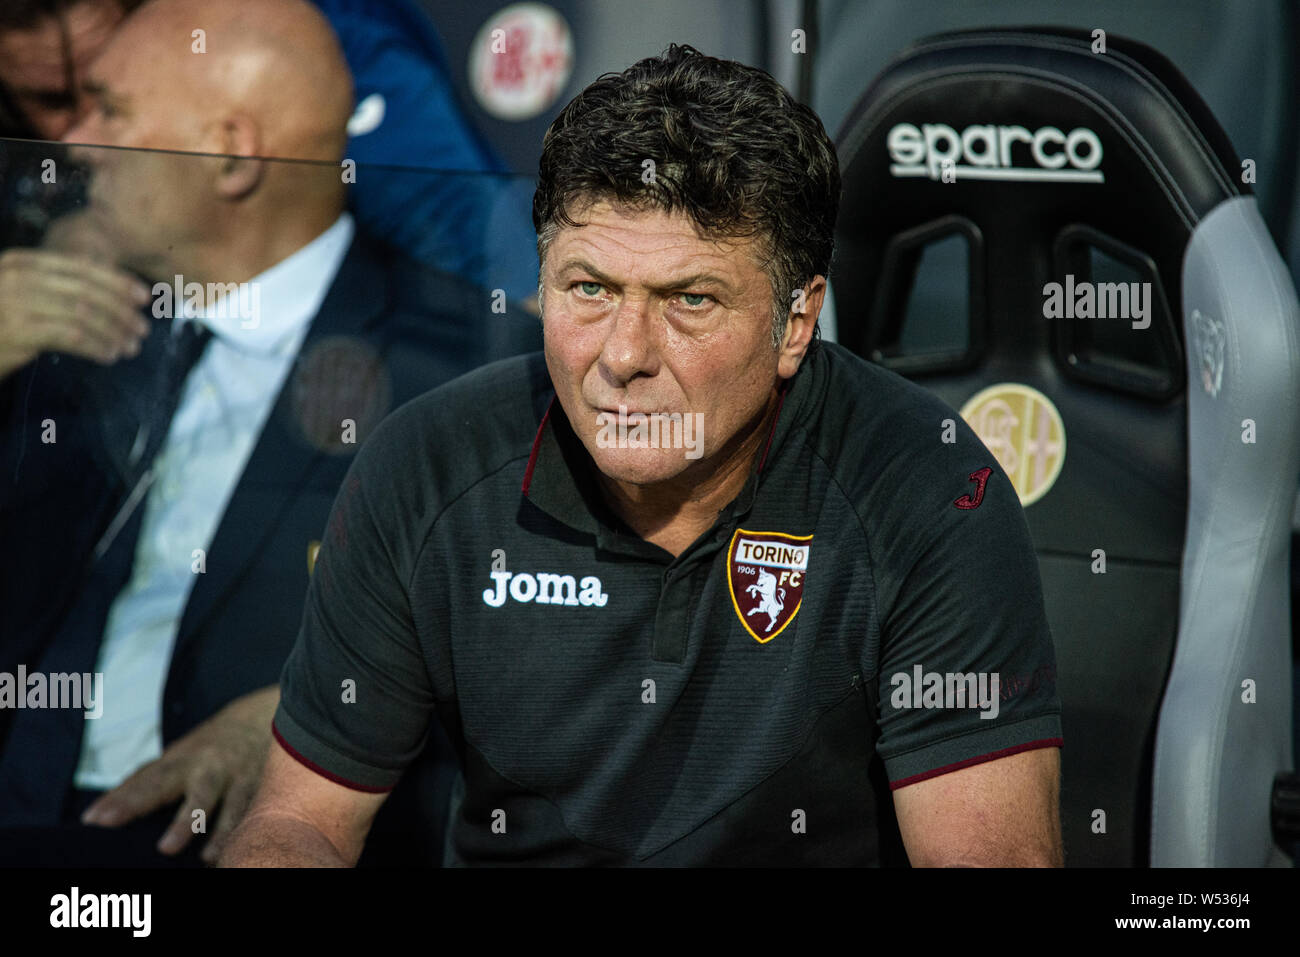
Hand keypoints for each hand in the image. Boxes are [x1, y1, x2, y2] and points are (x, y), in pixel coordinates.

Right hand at [0, 248, 151, 380]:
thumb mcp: (23, 295)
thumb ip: (57, 290)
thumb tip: (111, 298)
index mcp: (22, 261)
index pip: (80, 267)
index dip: (116, 281)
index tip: (143, 297)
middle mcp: (18, 276)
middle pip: (85, 290)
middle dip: (120, 309)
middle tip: (143, 327)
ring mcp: (15, 302)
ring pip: (82, 313)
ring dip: (113, 331)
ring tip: (131, 346)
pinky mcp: (18, 330)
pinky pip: (70, 336)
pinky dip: (95, 345)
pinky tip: (109, 355)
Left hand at [80, 685, 279, 863]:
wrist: (260, 718)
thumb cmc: (207, 749)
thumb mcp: (176, 758)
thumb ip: (143, 782)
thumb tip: (95, 814)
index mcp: (178, 761)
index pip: (145, 780)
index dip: (120, 799)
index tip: (92, 820)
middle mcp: (202, 767)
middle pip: (173, 785)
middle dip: (151, 807)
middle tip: (128, 830)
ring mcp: (230, 776)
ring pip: (214, 800)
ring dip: (195, 823)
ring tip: (183, 852)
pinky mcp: (256, 786)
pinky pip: (244, 810)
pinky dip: (234, 832)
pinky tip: (220, 855)